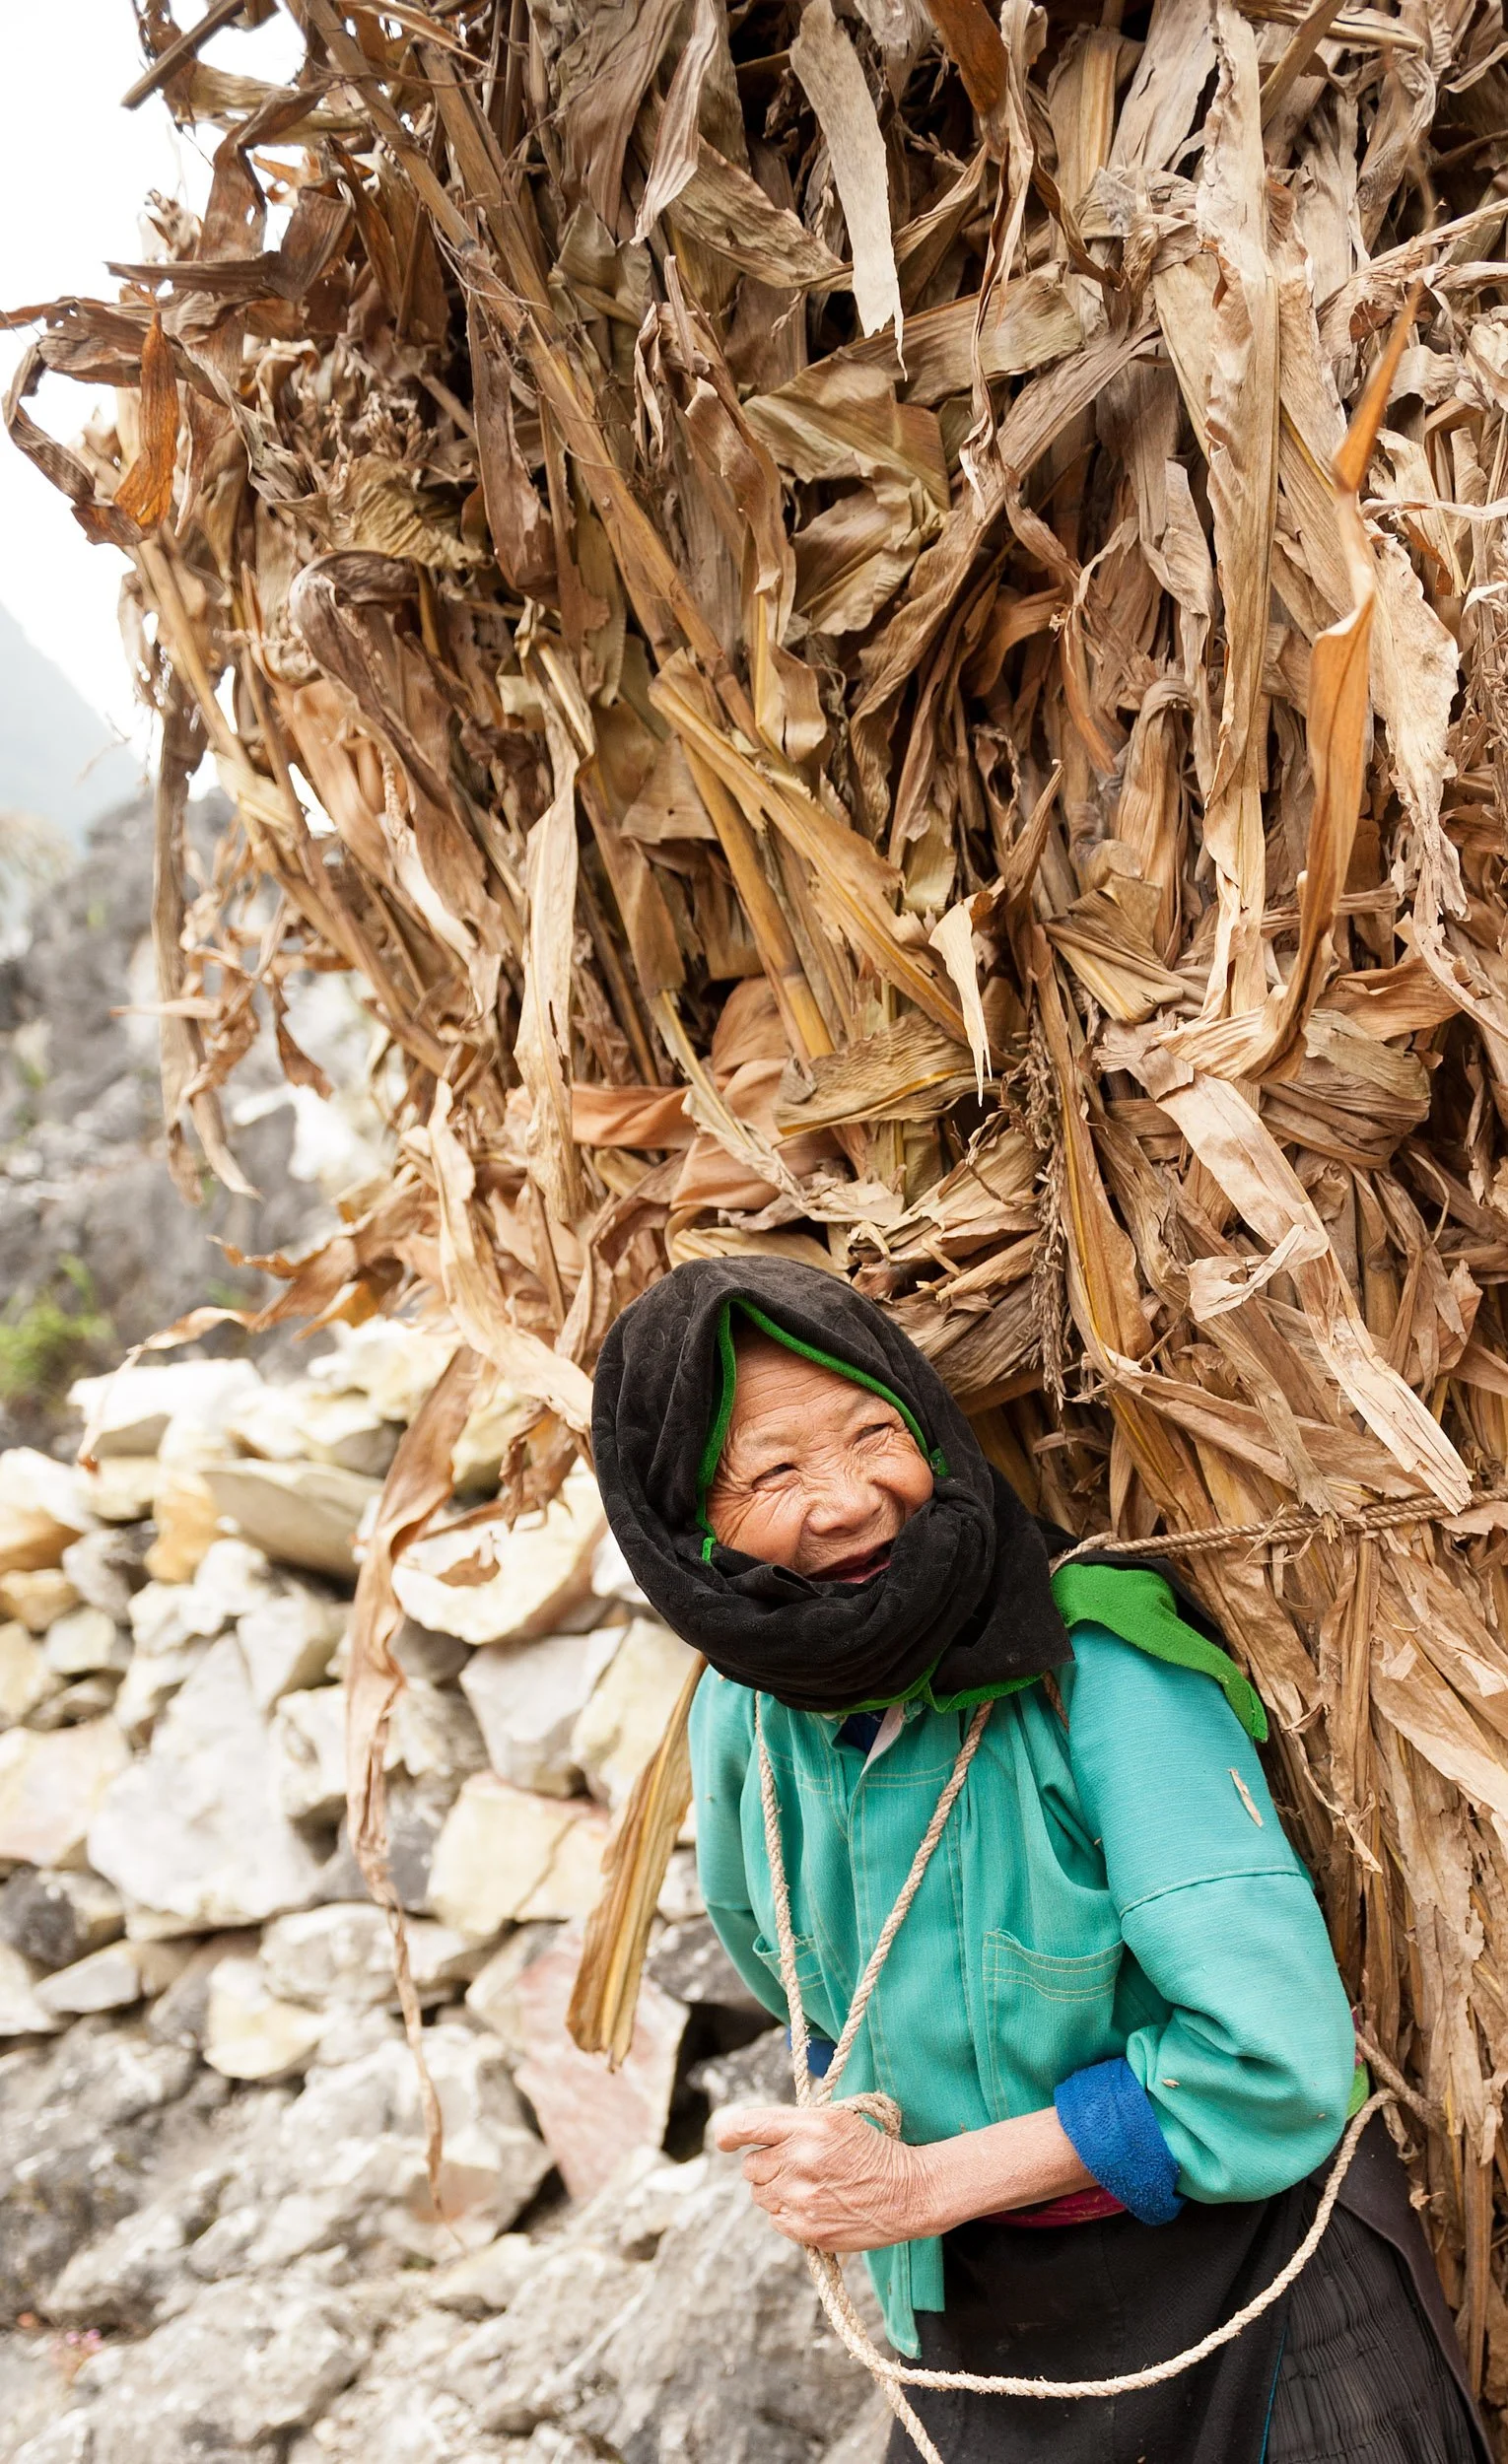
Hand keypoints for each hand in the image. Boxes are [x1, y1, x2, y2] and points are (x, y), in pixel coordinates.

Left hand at [713, 2103, 935, 2251]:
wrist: (907, 2192)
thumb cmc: (871, 2151)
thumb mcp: (836, 2120)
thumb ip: (794, 2125)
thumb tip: (754, 2135)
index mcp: (807, 2126)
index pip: (749, 2126)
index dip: (729, 2133)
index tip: (724, 2140)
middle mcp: (800, 2159)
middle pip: (750, 2166)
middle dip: (766, 2165)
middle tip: (793, 2166)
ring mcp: (801, 2197)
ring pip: (760, 2194)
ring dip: (775, 2191)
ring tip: (809, 2187)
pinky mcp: (806, 2228)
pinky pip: (774, 2220)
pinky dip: (787, 2214)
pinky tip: (814, 2206)